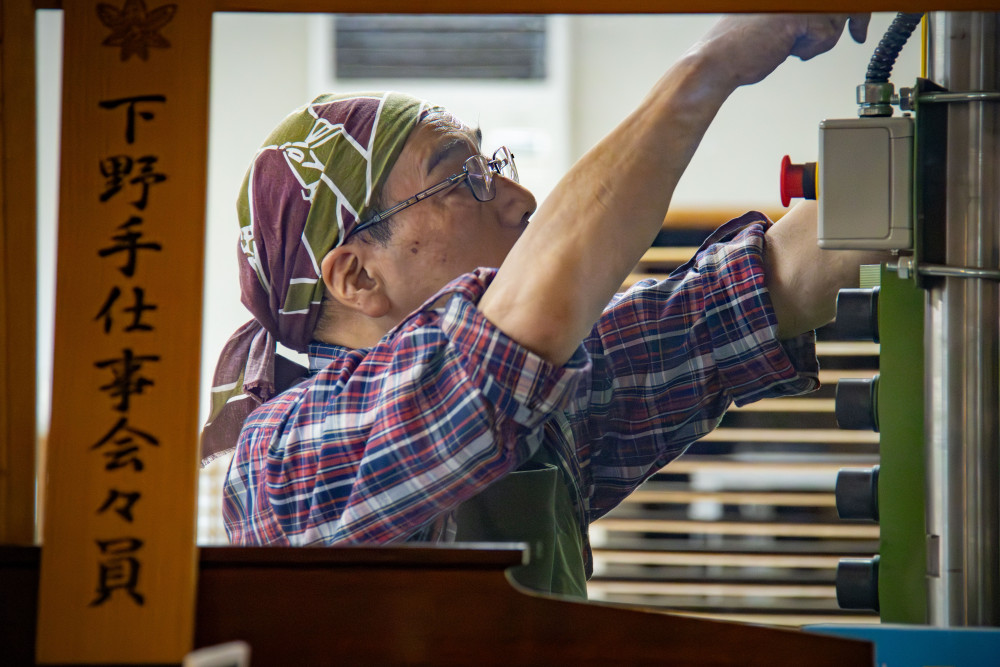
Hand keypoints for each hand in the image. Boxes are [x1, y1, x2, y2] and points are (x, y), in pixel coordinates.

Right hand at [692, 14, 870, 88]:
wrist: (715, 63)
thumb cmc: (736, 48)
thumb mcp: (772, 22)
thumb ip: (798, 16)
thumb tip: (831, 18)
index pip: (828, 0)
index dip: (847, 8)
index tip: (858, 19)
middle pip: (838, 4)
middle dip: (850, 18)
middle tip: (859, 32)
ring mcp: (794, 3)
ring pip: (835, 16)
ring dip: (821, 38)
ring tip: (792, 46)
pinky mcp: (799, 15)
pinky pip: (826, 33)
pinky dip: (812, 49)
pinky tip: (787, 50)